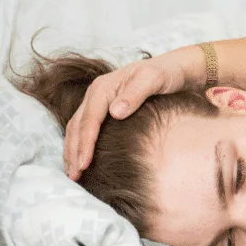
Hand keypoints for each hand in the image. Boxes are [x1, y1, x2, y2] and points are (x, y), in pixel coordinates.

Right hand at [63, 47, 199, 179]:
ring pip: (77, 128)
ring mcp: (98, 101)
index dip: (85, 143)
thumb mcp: (153, 80)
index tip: (84, 165)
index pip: (89, 120)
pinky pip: (86, 128)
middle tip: (74, 176)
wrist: (173, 68)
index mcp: (103, 88)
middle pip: (77, 126)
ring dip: (72, 151)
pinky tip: (83, 160)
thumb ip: (135, 94)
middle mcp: (96, 94)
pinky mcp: (104, 108)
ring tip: (73, 173)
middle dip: (73, 151)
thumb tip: (115, 113)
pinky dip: (80, 145)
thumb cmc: (165, 74)